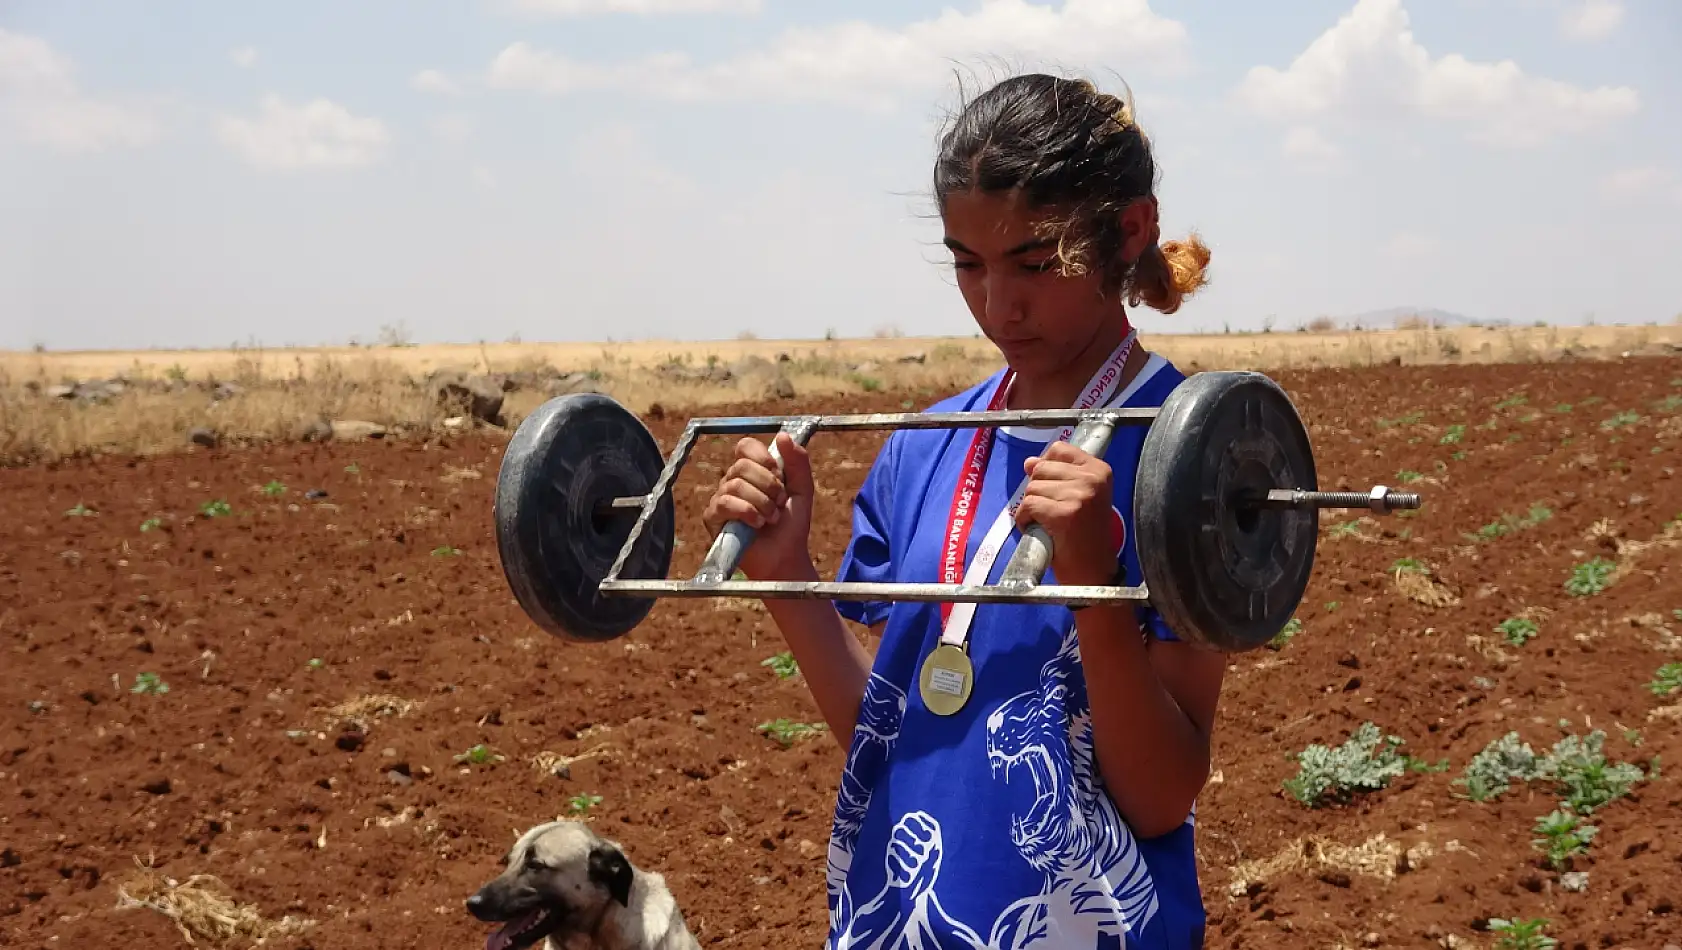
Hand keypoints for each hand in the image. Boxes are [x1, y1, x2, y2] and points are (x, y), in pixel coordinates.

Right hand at [701, 432, 814, 580]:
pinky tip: (758, 524)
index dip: (762, 456)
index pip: (745, 446)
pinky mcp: (713, 518)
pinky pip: (724, 503)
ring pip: (735, 484)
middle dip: (768, 484)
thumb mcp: (803, 490)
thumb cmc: (792, 525)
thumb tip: (782, 435)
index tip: (779, 473)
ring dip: (761, 502)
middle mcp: (733, 482)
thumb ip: (798, 462)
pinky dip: (746, 512)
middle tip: (780, 503)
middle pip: (741, 466)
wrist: (785, 557)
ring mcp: (721, 499)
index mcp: (753, 472)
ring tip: (772, 518)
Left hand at [1015, 440, 1119, 587]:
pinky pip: (1027, 505)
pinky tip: (1037, 529)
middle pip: (1041, 468)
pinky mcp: (1064, 513)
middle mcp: (1092, 479)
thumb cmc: (1085, 535)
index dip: (1045, 467)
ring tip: (1046, 522)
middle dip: (1036, 490)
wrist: (1094, 572)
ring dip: (1030, 507)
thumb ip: (1057, 475)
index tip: (1051, 487)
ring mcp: (1079, 496)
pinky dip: (1024, 519)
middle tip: (1049, 511)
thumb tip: (1030, 462)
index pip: (1059, 450)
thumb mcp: (1079, 497)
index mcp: (1100, 470)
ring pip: (1032, 488)